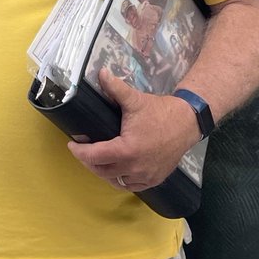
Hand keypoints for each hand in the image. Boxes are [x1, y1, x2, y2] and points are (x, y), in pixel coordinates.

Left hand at [66, 69, 199, 191]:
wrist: (187, 123)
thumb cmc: (159, 112)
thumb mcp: (134, 99)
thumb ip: (115, 88)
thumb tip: (100, 73)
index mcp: (127, 150)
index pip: (95, 157)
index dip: (79, 152)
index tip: (72, 144)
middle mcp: (136, 168)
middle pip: (102, 171)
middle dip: (88, 162)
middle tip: (82, 150)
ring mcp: (146, 177)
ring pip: (116, 182)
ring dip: (103, 172)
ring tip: (95, 158)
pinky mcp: (154, 179)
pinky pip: (131, 185)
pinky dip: (120, 179)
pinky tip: (115, 169)